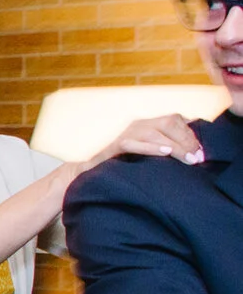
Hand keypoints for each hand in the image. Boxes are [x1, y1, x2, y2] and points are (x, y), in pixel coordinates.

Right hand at [79, 112, 205, 169]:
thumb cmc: (124, 165)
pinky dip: (151, 147)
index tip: (201, 152)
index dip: (191, 134)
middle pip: (168, 122)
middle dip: (186, 140)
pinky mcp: (114, 145)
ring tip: (188, 159)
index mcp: (147, 124)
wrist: (92, 173)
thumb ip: (167, 147)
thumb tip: (193, 151)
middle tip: (197, 158)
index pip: (175, 120)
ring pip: (154, 132)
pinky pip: (134, 143)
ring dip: (175, 146)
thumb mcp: (150, 152)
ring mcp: (126, 133)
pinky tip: (165, 153)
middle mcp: (138, 124)